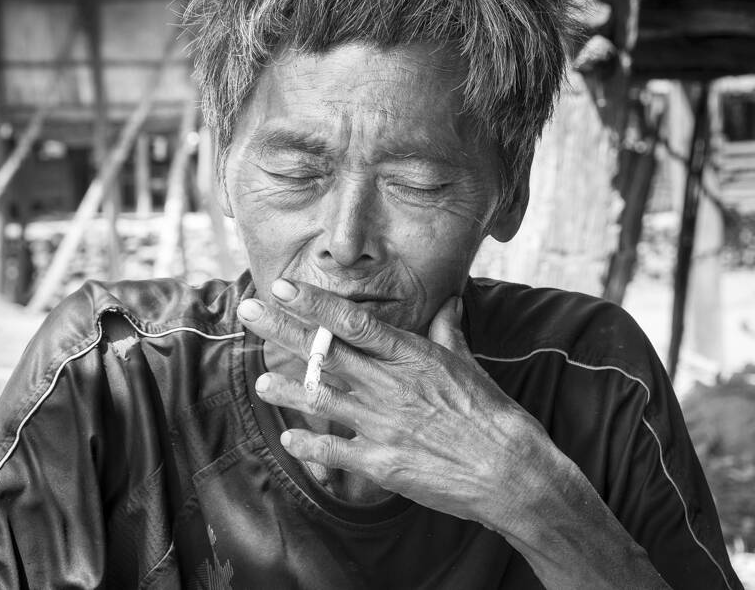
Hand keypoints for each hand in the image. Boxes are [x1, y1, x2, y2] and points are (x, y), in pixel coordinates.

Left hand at [237, 278, 558, 532]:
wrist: (511, 472)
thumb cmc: (492, 414)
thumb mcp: (469, 365)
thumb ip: (449, 332)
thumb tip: (450, 302)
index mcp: (410, 356)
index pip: (353, 322)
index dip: (314, 303)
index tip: (283, 288)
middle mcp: (389, 386)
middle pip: (325, 353)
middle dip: (282, 330)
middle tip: (248, 313)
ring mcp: (382, 425)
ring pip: (321, 399)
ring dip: (288, 390)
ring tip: (263, 383)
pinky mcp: (381, 462)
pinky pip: (334, 451)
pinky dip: (309, 446)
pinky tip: (291, 441)